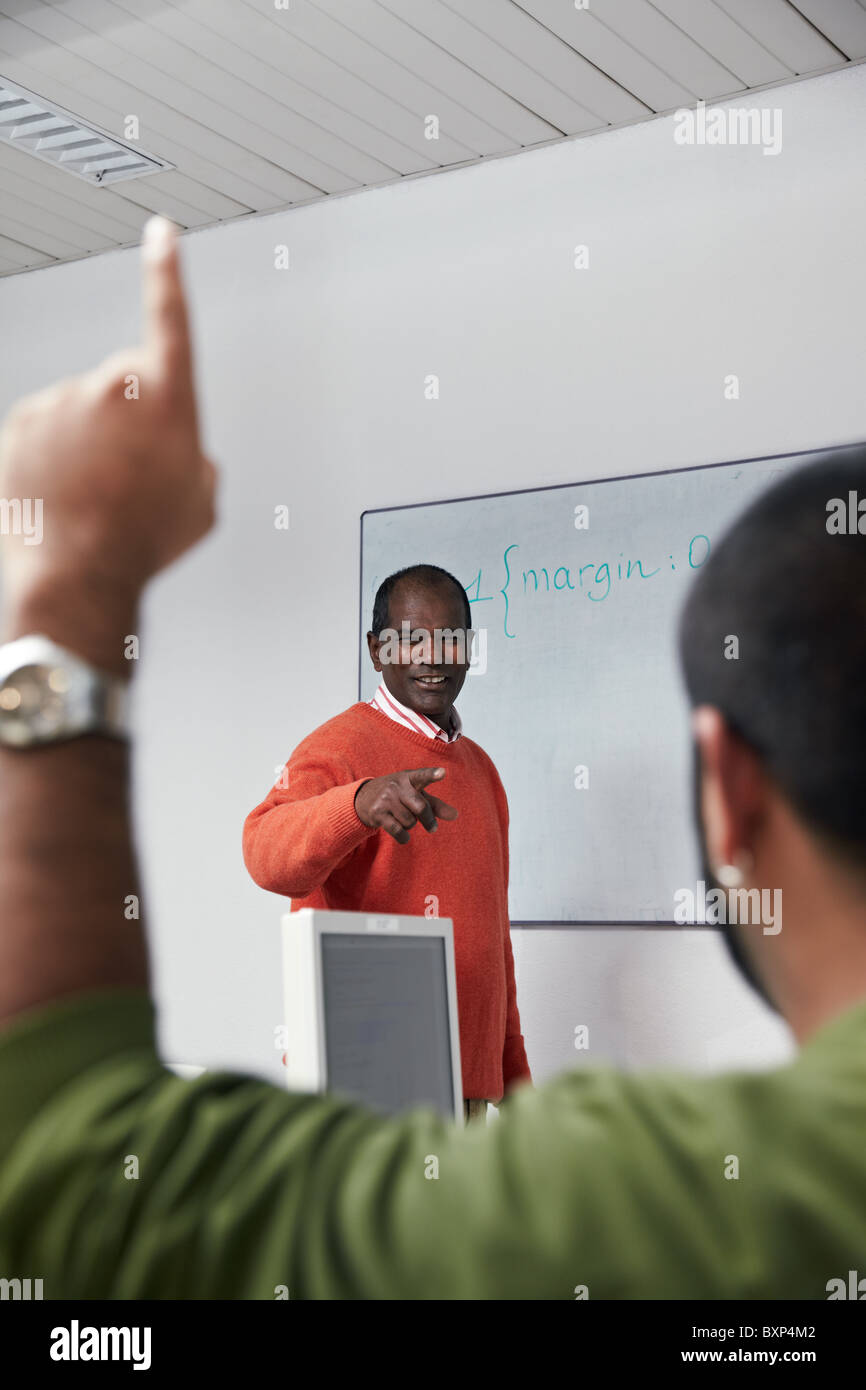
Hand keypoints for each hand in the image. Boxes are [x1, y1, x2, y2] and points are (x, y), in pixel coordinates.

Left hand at [0, 216, 216, 671]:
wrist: (79, 574)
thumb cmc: (142, 541)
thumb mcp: (202, 502)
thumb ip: (199, 459)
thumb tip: (186, 455)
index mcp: (167, 396)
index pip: (169, 314)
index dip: (167, 271)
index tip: (161, 236)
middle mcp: (111, 386)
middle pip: (126, 380)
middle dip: (130, 415)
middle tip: (132, 471)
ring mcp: (59, 401)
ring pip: (80, 409)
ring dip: (89, 442)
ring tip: (96, 492)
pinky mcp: (19, 422)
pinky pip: (43, 430)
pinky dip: (52, 455)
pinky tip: (65, 492)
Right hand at [354, 766, 457, 844]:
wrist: (364, 798)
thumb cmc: (398, 795)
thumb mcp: (415, 794)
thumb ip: (435, 804)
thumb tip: (455, 815)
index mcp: (408, 778)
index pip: (422, 776)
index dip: (432, 774)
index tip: (443, 773)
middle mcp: (396, 786)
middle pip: (421, 807)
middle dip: (428, 820)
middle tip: (433, 828)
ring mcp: (385, 799)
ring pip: (410, 821)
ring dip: (411, 825)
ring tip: (403, 818)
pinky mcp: (377, 813)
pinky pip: (398, 831)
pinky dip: (404, 837)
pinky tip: (403, 835)